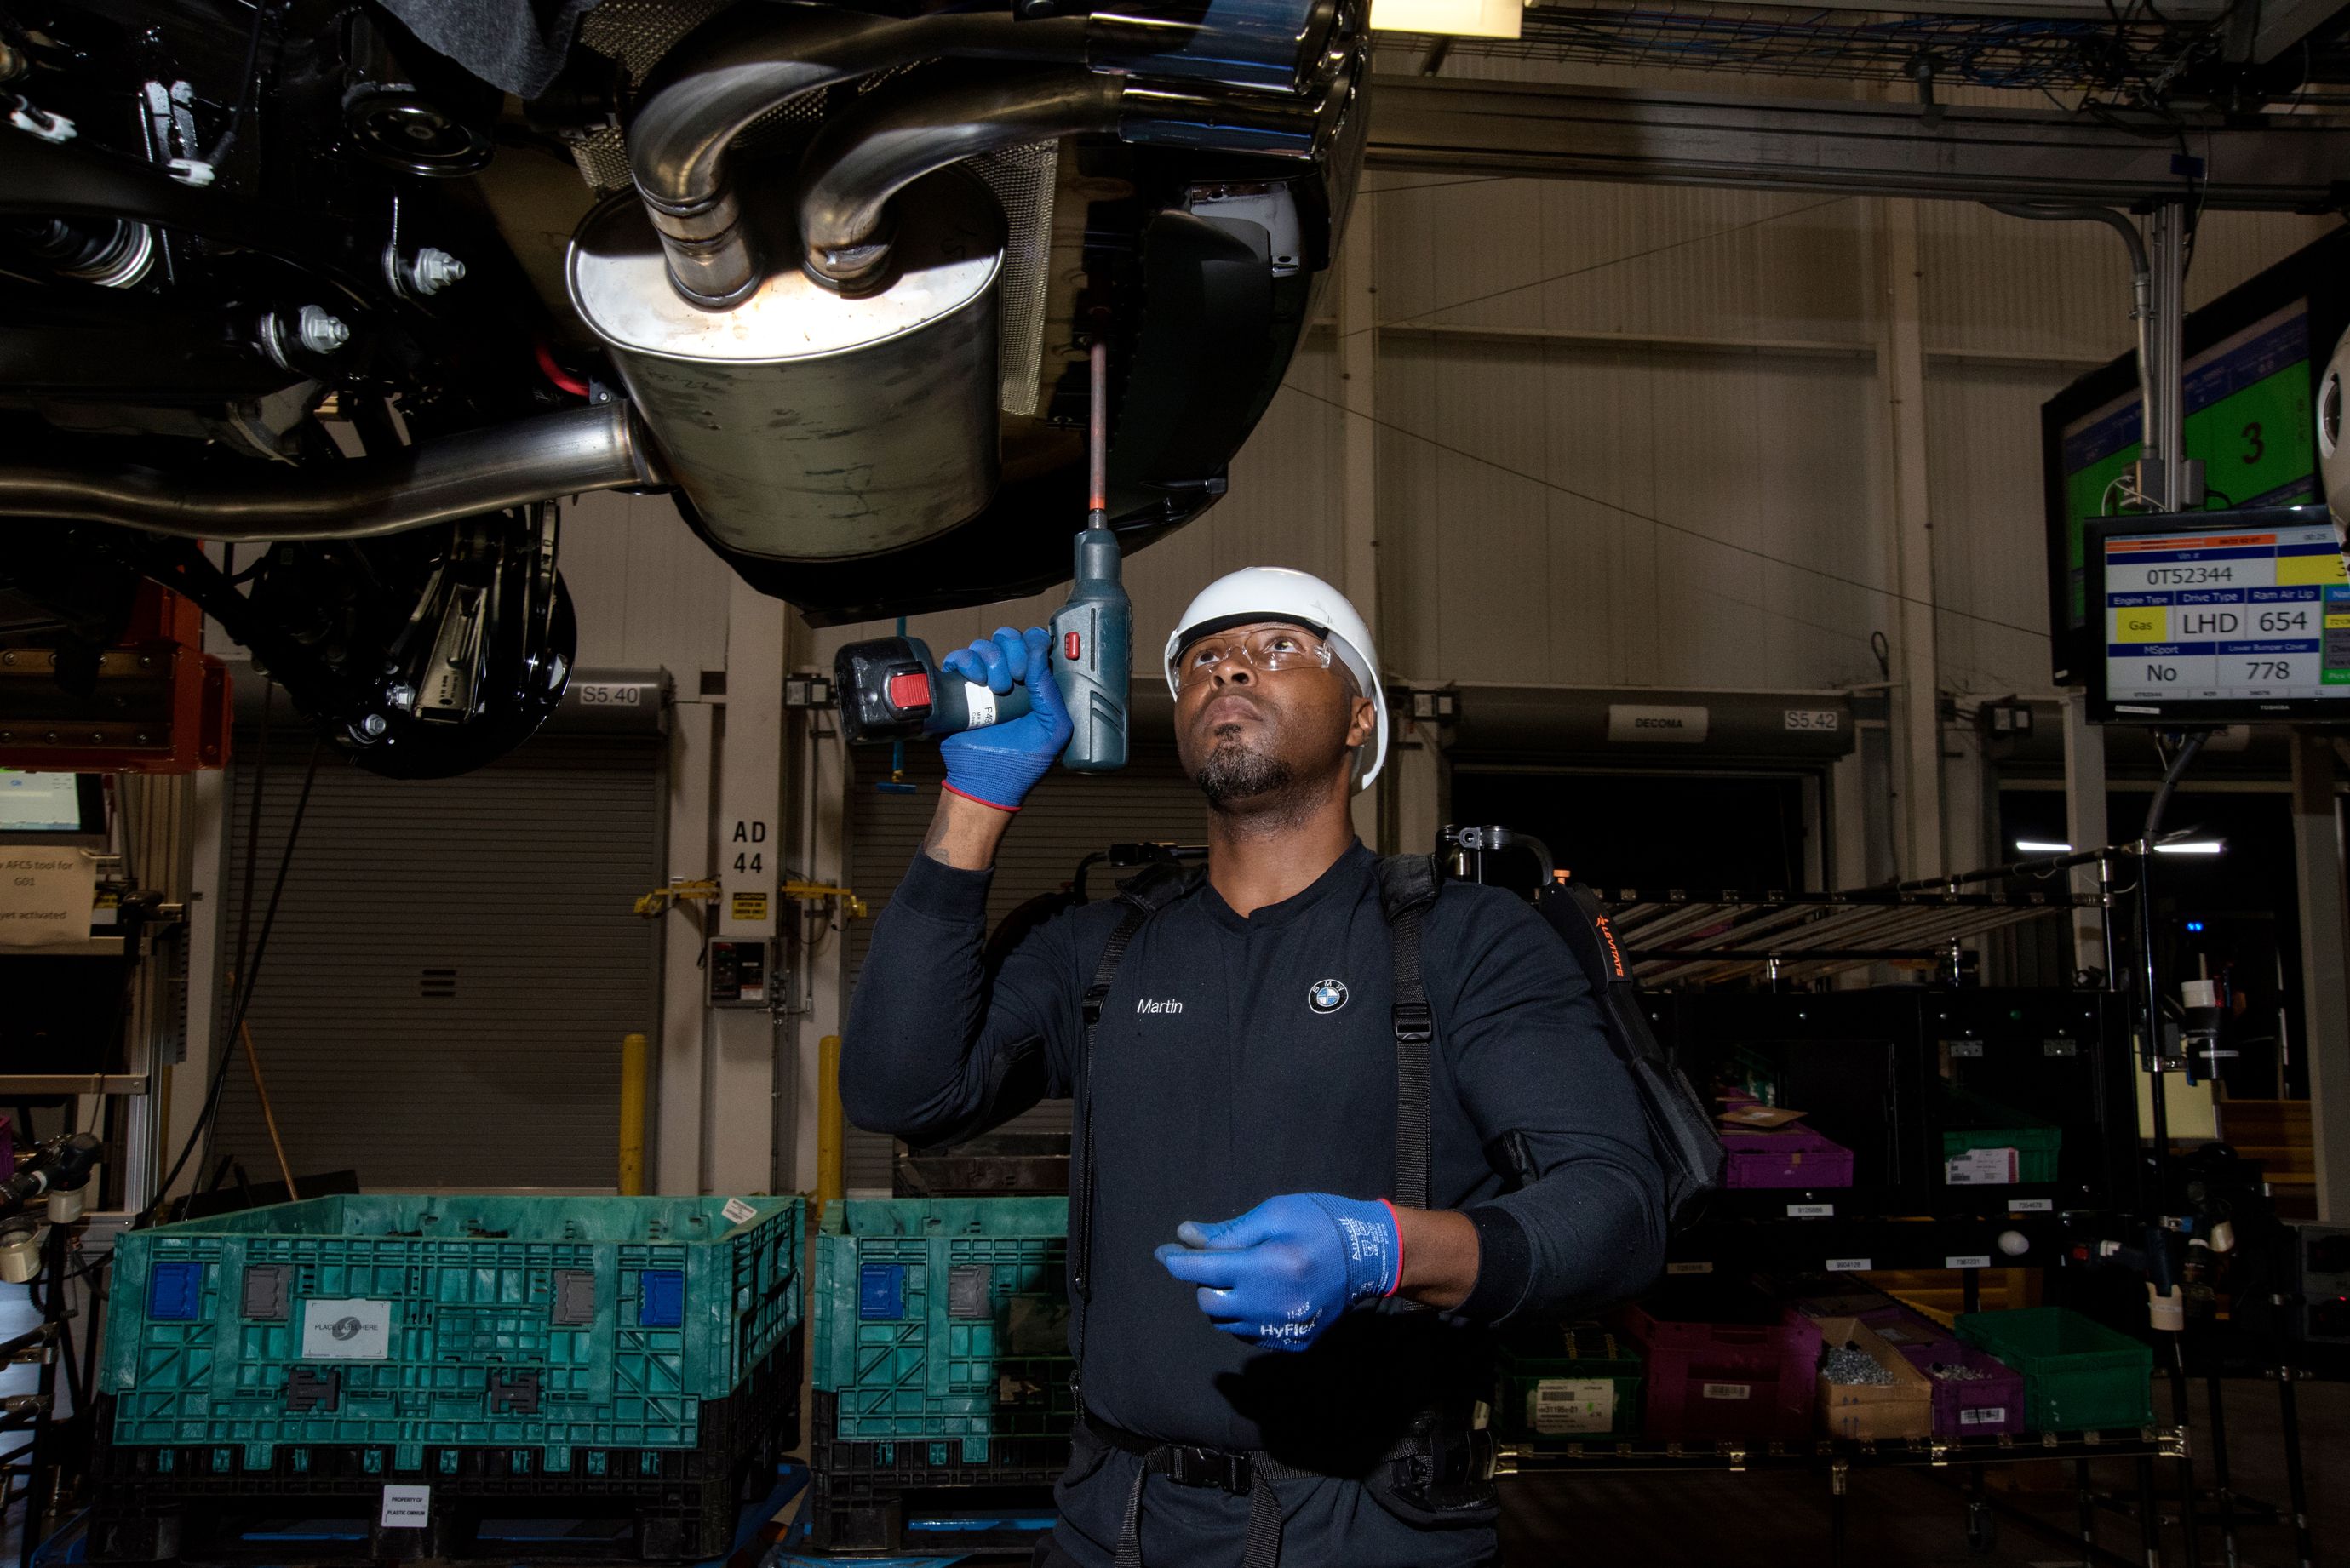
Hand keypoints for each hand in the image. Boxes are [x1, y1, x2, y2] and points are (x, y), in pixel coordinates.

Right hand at [937, 626, 1072, 809]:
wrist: (988, 781)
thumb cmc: (1023, 761)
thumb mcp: (1054, 728)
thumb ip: (1051, 691)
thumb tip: (1039, 652)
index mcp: (1034, 684)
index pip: (1034, 644)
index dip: (1034, 643)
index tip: (1032, 665)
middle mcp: (1008, 678)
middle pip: (1008, 638)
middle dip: (1013, 650)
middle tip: (1016, 676)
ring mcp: (982, 682)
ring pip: (984, 645)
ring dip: (992, 659)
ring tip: (995, 688)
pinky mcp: (957, 688)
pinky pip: (958, 658)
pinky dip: (967, 661)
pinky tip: (976, 680)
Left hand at [1154, 1193, 1400, 1351]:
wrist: (1371, 1255)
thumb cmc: (1320, 1223)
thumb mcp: (1275, 1213)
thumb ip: (1228, 1231)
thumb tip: (1185, 1237)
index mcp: (1267, 1267)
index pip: (1204, 1271)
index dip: (1178, 1261)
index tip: (1165, 1253)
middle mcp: (1272, 1305)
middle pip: (1209, 1303)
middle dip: (1205, 1281)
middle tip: (1219, 1261)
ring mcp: (1284, 1329)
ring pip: (1227, 1323)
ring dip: (1223, 1300)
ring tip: (1242, 1277)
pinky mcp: (1294, 1342)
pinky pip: (1250, 1335)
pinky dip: (1244, 1316)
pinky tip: (1260, 1295)